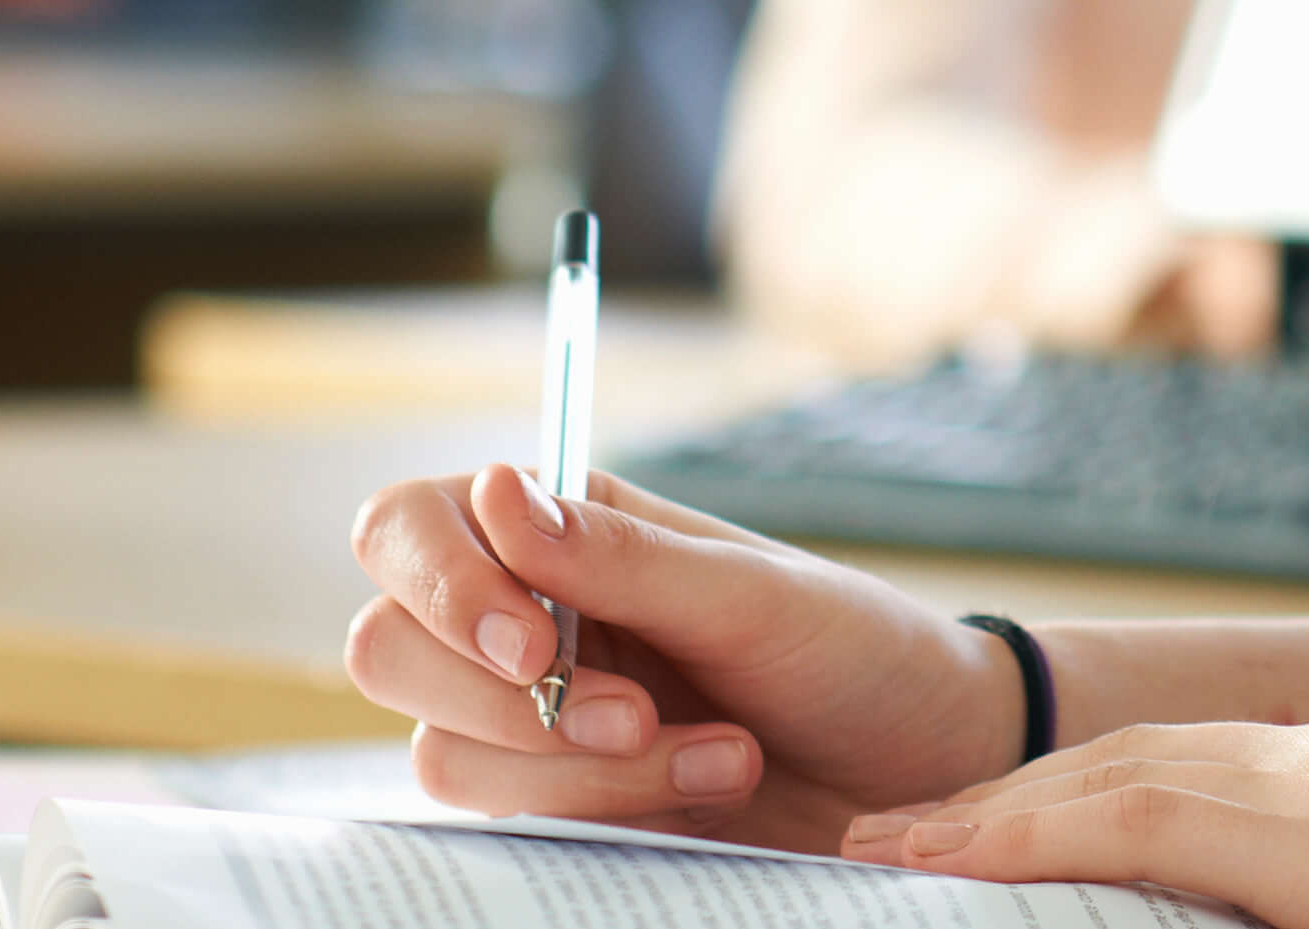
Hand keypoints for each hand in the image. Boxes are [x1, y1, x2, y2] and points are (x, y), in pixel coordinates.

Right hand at [343, 463, 1023, 849]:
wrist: (919, 768)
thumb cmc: (848, 649)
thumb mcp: (751, 593)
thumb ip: (618, 555)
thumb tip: (489, 490)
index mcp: (563, 526)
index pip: (407, 525)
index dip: (437, 581)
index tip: (530, 640)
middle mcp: (524, 611)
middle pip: (389, 648)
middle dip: (506, 698)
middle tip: (640, 714)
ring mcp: (529, 713)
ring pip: (446, 750)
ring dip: (579, 765)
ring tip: (725, 753)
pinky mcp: (556, 799)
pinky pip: (502, 819)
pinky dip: (603, 806)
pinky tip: (711, 782)